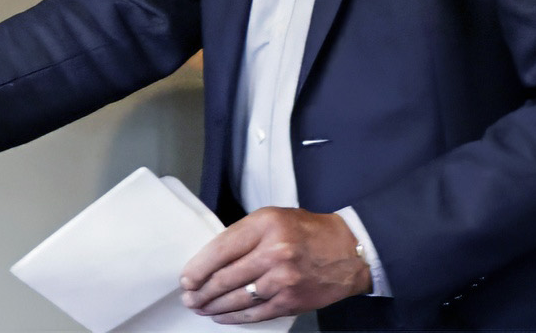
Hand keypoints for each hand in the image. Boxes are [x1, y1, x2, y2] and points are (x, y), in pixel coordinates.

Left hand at [178, 207, 370, 322]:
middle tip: (188, 297)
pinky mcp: (291, 302)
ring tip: (199, 308)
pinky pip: (256, 314)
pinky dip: (235, 318)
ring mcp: (283, 281)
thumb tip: (212, 258)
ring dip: (213, 306)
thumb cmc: (307, 231)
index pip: (221, 248)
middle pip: (225, 277)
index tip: (186, 278)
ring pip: (237, 298)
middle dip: (201, 290)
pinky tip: (221, 317)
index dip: (198, 267)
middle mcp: (274, 253)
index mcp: (265, 226)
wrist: (348, 252)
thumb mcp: (273, 217)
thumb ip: (245, 234)